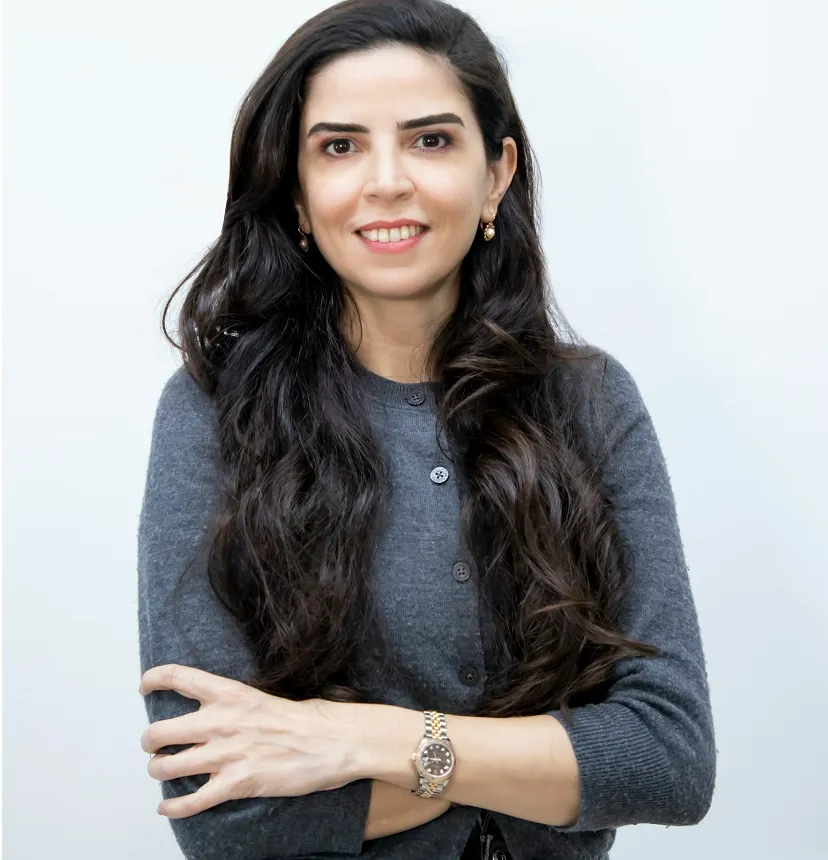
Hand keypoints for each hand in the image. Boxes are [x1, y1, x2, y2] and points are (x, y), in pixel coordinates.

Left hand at [139, 664, 358, 818]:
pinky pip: (190, 801)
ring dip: (159, 771)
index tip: (145, 687)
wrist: (333, 741)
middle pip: (157, 732)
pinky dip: (173, 808)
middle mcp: (220, 721)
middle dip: (150, 742)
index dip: (153, 680)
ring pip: (165, 767)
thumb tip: (216, 711)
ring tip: (163, 771)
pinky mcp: (236, 783)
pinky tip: (167, 808)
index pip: (178, 677)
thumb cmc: (307, 719)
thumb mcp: (264, 697)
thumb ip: (234, 703)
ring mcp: (226, 754)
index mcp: (230, 693)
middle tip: (155, 745)